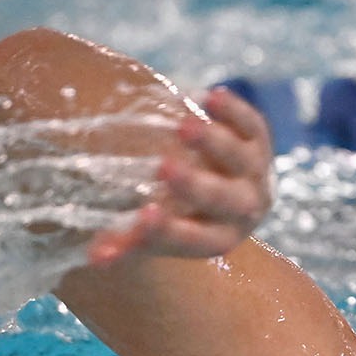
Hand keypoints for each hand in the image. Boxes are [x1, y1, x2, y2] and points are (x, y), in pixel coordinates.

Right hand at [88, 87, 274, 265]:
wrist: (228, 189)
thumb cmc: (180, 213)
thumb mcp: (156, 230)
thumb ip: (126, 241)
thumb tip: (96, 258)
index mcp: (217, 239)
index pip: (194, 240)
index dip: (169, 231)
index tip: (143, 214)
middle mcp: (244, 210)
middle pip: (224, 201)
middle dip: (194, 185)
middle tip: (162, 167)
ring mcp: (255, 174)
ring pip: (241, 160)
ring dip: (213, 142)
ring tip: (182, 127)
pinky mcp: (259, 141)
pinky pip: (253, 125)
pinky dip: (235, 111)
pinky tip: (209, 97)